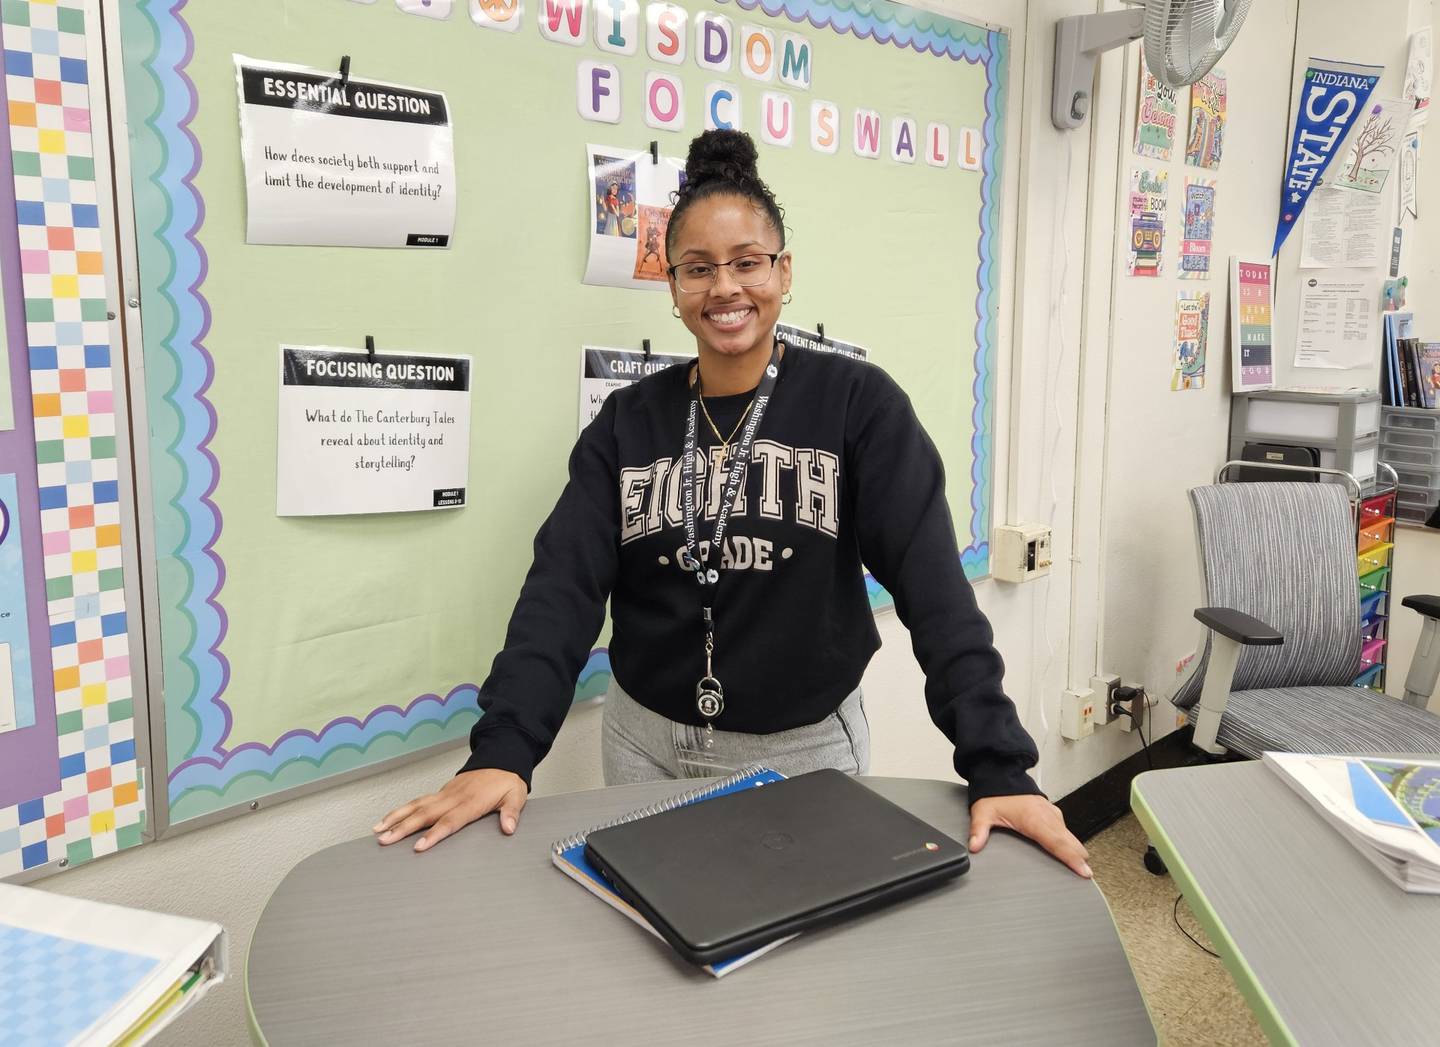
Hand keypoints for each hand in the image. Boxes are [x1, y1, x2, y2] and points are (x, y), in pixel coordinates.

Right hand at [373, 769, 527, 852]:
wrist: (501, 759)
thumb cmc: (507, 781)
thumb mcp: (516, 795)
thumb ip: (511, 812)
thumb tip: (509, 828)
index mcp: (471, 802)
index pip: (450, 821)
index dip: (434, 834)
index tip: (418, 846)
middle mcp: (453, 798)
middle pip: (425, 814)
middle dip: (403, 828)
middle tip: (384, 841)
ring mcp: (444, 794)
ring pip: (416, 805)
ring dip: (396, 817)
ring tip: (377, 830)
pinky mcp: (441, 792)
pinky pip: (418, 801)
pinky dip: (401, 810)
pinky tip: (388, 819)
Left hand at [968, 794, 1091, 877]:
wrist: (1002, 773)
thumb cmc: (995, 793)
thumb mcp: (983, 812)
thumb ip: (979, 830)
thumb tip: (974, 846)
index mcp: (1033, 818)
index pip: (1057, 842)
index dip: (1071, 858)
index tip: (1083, 870)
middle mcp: (1047, 816)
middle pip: (1069, 841)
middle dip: (1079, 858)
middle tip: (1088, 875)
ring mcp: (1051, 813)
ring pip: (1069, 835)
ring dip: (1076, 850)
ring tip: (1083, 867)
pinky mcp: (1052, 812)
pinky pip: (1065, 830)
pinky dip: (1070, 842)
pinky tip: (1072, 852)